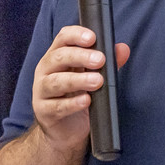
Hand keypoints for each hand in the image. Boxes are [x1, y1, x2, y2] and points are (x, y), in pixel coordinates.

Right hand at [31, 25, 130, 150]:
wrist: (66, 130)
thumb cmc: (78, 96)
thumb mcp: (93, 77)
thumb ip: (108, 63)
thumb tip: (123, 49)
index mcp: (58, 57)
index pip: (63, 38)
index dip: (76, 35)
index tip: (92, 37)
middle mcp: (46, 71)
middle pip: (58, 57)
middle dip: (80, 56)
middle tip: (100, 60)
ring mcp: (42, 91)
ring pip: (55, 82)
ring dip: (78, 80)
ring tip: (97, 81)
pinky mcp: (44, 112)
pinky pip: (57, 107)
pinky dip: (72, 104)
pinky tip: (86, 100)